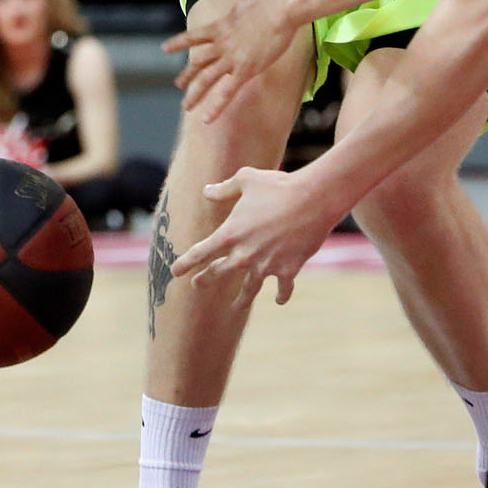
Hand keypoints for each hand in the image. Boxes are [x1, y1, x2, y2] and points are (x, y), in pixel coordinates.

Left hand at [164, 0, 300, 121]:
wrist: (281, 8)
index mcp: (220, 26)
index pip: (194, 36)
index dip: (179, 43)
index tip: (165, 49)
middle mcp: (221, 44)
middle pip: (198, 62)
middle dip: (187, 75)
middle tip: (178, 85)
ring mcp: (231, 58)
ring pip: (207, 80)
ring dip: (195, 94)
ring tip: (186, 106)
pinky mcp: (244, 70)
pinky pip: (226, 93)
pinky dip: (215, 107)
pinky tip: (205, 119)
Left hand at [172, 167, 333, 305]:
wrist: (312, 199)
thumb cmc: (278, 186)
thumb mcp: (246, 180)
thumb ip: (224, 189)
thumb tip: (206, 192)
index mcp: (230, 234)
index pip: (200, 253)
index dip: (185, 263)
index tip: (175, 271)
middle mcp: (244, 255)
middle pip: (219, 273)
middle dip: (205, 280)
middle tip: (197, 285)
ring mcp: (266, 265)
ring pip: (249, 289)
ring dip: (241, 300)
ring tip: (235, 307)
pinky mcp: (288, 270)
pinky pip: (282, 289)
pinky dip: (281, 295)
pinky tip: (279, 299)